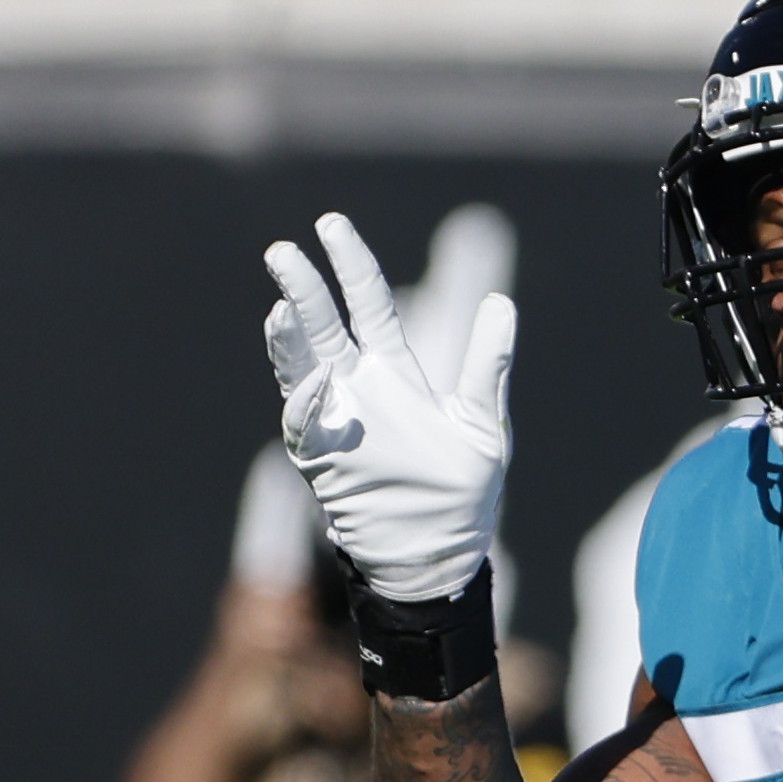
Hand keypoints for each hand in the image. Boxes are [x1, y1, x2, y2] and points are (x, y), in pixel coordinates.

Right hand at [261, 212, 512, 606]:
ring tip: (281, 304)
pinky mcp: (324, 460)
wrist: (440, 555)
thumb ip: (487, 365)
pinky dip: (308, 401)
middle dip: (304, 289)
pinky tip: (316, 377)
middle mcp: (358, 389)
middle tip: (283, 251)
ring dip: (289, 337)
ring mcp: (335, 423)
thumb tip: (501, 301)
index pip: (367, 305)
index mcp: (395, 372)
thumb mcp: (482, 423)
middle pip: (324, 326)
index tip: (331, 225)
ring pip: (301, 368)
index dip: (351, 266)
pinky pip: (305, 425)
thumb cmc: (461, 495)